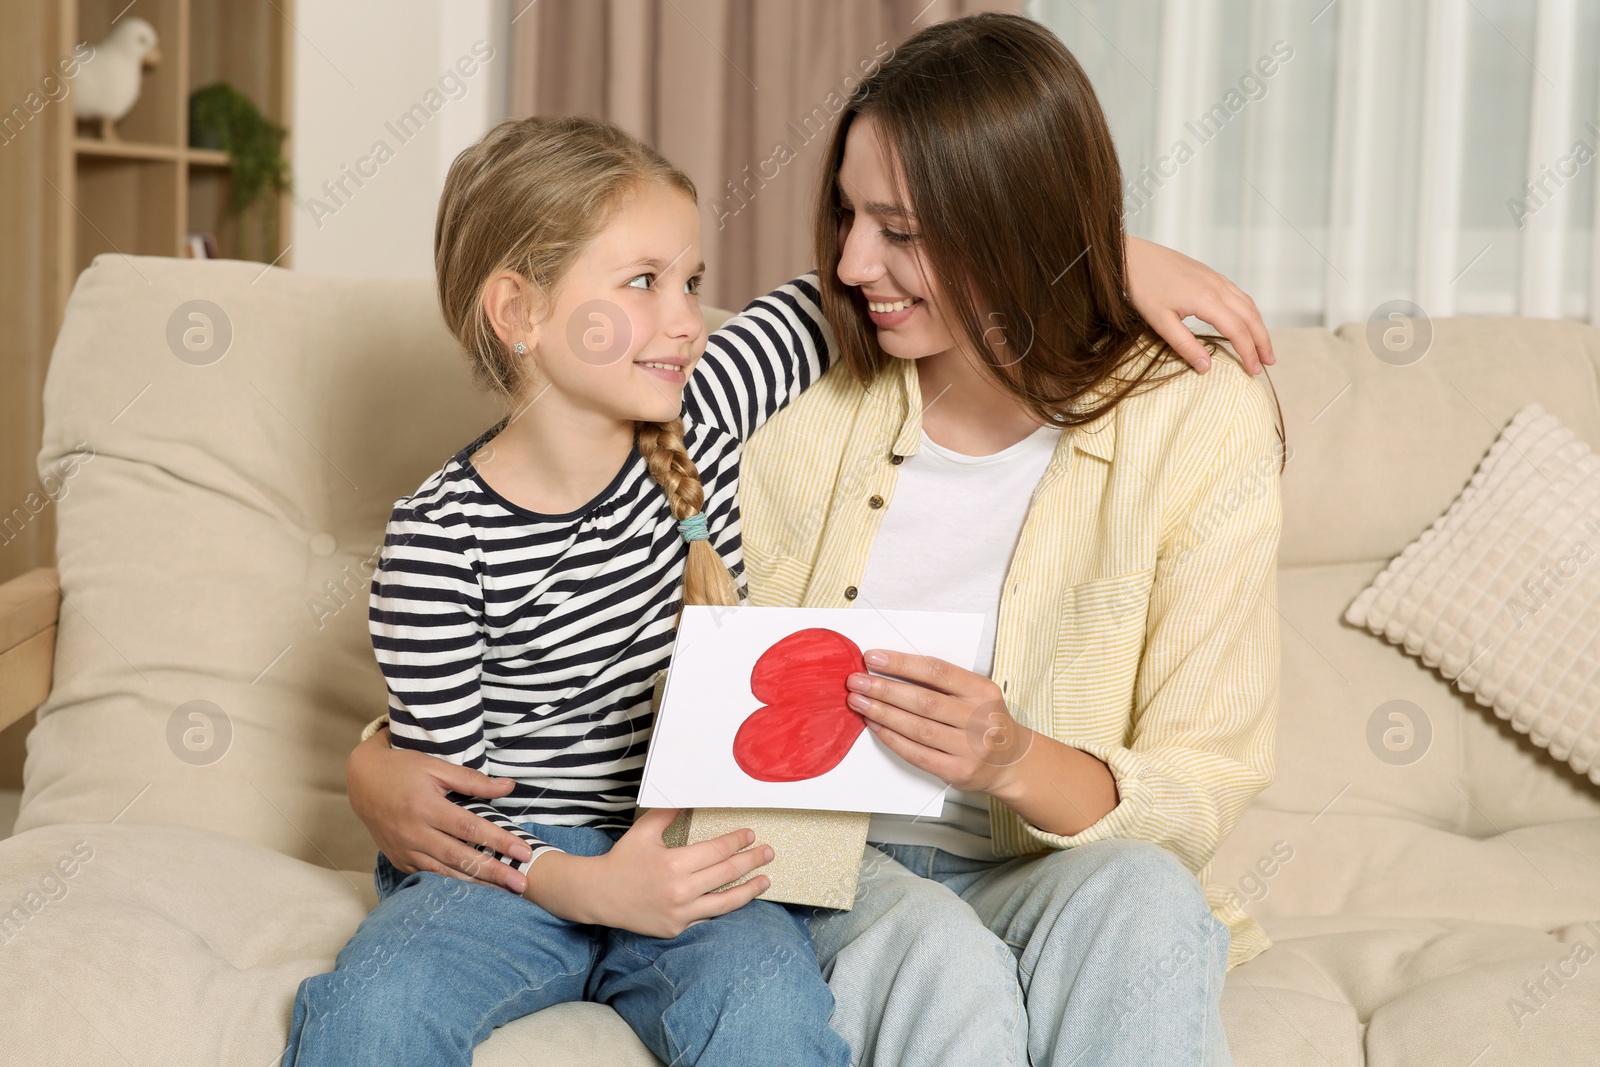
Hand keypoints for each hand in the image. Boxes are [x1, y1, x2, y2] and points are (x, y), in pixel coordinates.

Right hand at [346, 727, 533, 892]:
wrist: (361, 781)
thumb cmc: (402, 769)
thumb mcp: (435, 766)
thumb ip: (471, 780)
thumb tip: (508, 786)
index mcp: (425, 807)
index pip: (470, 828)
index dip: (499, 841)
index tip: (524, 851)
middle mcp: (414, 833)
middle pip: (460, 857)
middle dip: (494, 872)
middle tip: (522, 883)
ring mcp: (404, 850)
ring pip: (444, 872)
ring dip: (475, 885)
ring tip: (504, 894)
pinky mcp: (399, 859)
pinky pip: (428, 875)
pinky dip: (450, 884)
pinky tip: (472, 891)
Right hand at [526, 807, 775, 937]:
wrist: (600, 896)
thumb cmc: (623, 860)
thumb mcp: (643, 832)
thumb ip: (667, 813)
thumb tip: (687, 795)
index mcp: (674, 863)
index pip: (717, 851)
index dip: (737, 842)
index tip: (750, 835)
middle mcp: (681, 890)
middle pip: (726, 873)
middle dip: (751, 861)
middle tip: (768, 852)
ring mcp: (680, 913)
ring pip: (725, 902)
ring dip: (749, 890)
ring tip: (766, 880)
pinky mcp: (677, 928)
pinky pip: (707, 916)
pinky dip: (725, 907)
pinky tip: (738, 898)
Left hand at [845, 649, 1032, 795]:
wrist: (1011, 760)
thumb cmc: (984, 720)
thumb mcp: (975, 693)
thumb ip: (941, 682)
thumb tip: (890, 668)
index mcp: (982, 691)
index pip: (937, 671)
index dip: (902, 663)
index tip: (873, 658)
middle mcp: (980, 718)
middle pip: (923, 700)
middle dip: (884, 689)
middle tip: (857, 681)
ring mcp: (971, 748)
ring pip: (918, 728)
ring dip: (883, 713)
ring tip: (859, 701)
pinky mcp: (958, 772)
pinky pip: (918, 754)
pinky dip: (892, 739)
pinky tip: (876, 726)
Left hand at [1125, 235, 1274, 374]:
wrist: (1132, 255)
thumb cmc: (1142, 288)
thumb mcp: (1160, 321)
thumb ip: (1184, 345)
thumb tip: (1207, 367)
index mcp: (1207, 300)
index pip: (1238, 331)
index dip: (1248, 353)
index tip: (1254, 372)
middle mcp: (1218, 287)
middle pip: (1251, 317)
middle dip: (1262, 341)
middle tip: (1268, 363)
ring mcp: (1216, 278)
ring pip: (1248, 304)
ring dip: (1259, 326)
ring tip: (1263, 346)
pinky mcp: (1210, 274)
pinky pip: (1238, 294)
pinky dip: (1249, 311)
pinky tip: (1246, 321)